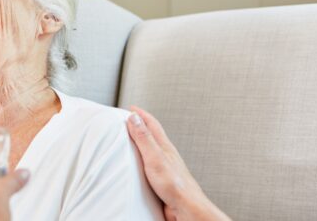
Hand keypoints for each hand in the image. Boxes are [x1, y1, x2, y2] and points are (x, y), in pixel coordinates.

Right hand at [127, 106, 231, 220]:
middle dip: (141, 125)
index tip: (131, 108)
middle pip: (153, 134)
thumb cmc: (175, 185)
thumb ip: (144, 138)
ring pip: (152, 149)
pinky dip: (142, 159)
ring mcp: (164, 167)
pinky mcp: (162, 180)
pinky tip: (139, 166)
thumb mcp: (155, 157)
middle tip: (131, 119)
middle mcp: (165, 154)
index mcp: (164, 146)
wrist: (186, 208)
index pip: (151, 124)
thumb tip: (135, 118)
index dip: (141, 114)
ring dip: (143, 142)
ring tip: (133, 139)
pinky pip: (150, 164)